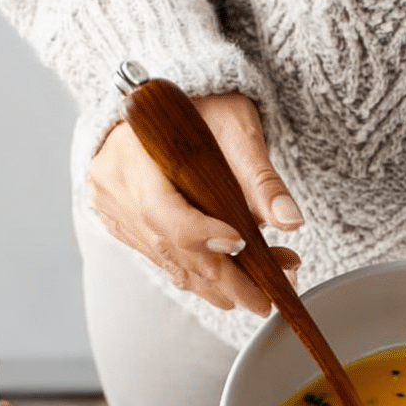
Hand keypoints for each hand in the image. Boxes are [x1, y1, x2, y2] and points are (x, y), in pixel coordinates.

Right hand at [87, 92, 301, 313]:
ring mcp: (119, 213)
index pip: (164, 210)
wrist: (168, 107)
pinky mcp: (130, 230)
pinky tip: (239, 281)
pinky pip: (168, 262)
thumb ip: (261, 177)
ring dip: (221, 285)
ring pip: (172, 263)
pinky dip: (206, 277)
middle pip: (172, 247)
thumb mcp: (236, 128)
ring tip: (263, 291)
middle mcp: (116, 188)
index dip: (203, 235)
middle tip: (267, 298)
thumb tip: (290, 220)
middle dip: (225, 277)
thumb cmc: (201, 108)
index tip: (242, 244)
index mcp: (130, 153)